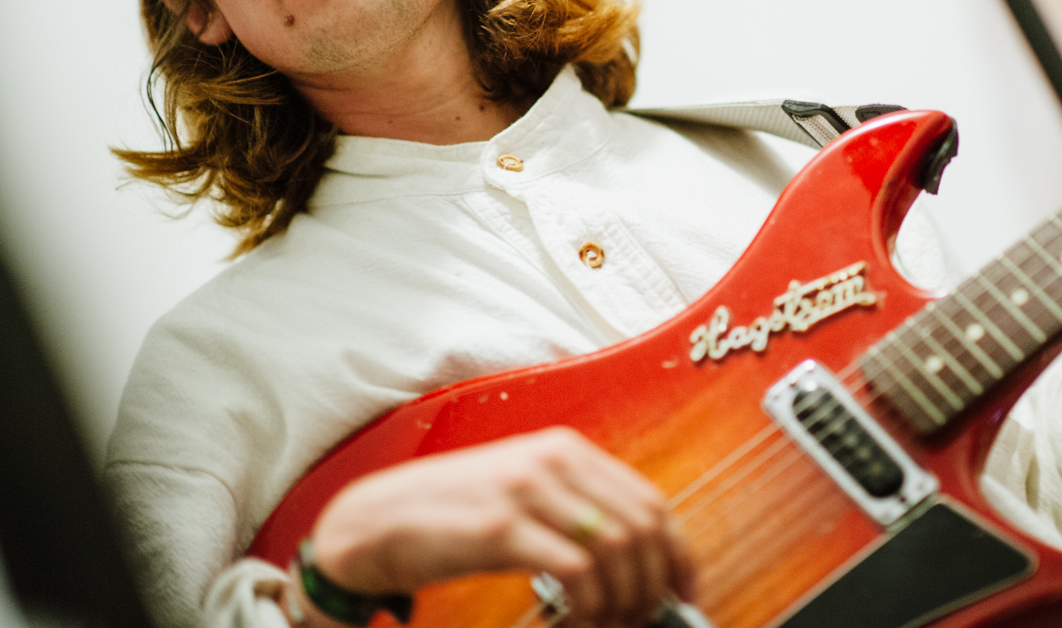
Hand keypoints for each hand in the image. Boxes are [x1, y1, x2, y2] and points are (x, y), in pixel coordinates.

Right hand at [301, 427, 695, 626]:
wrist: (377, 519)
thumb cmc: (455, 513)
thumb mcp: (525, 493)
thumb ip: (577, 510)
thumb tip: (637, 559)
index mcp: (566, 450)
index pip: (651, 501)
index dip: (678, 554)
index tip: (684, 593)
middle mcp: (553, 461)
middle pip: (642, 526)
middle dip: (653, 584)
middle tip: (643, 618)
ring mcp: (527, 491)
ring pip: (616, 548)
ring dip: (623, 599)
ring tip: (608, 623)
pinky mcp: (501, 528)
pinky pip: (575, 571)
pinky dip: (589, 606)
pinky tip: (576, 621)